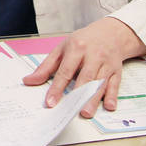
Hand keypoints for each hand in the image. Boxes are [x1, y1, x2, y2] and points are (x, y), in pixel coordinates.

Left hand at [22, 17, 145, 117]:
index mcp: (76, 48)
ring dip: (94, 99)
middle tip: (71, 110)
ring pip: (100, 83)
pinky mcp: (117, 71)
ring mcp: (106, 63)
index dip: (57, 87)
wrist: (109, 33)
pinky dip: (113, 96)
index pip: (65, 70)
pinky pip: (115, 84)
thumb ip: (46, 66)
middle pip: (85, 77)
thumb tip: (28, 81)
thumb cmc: (82, 42)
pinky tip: (109, 106)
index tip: (51, 101)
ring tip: (86, 112)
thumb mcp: (61, 49)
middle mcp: (93, 55)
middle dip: (78, 94)